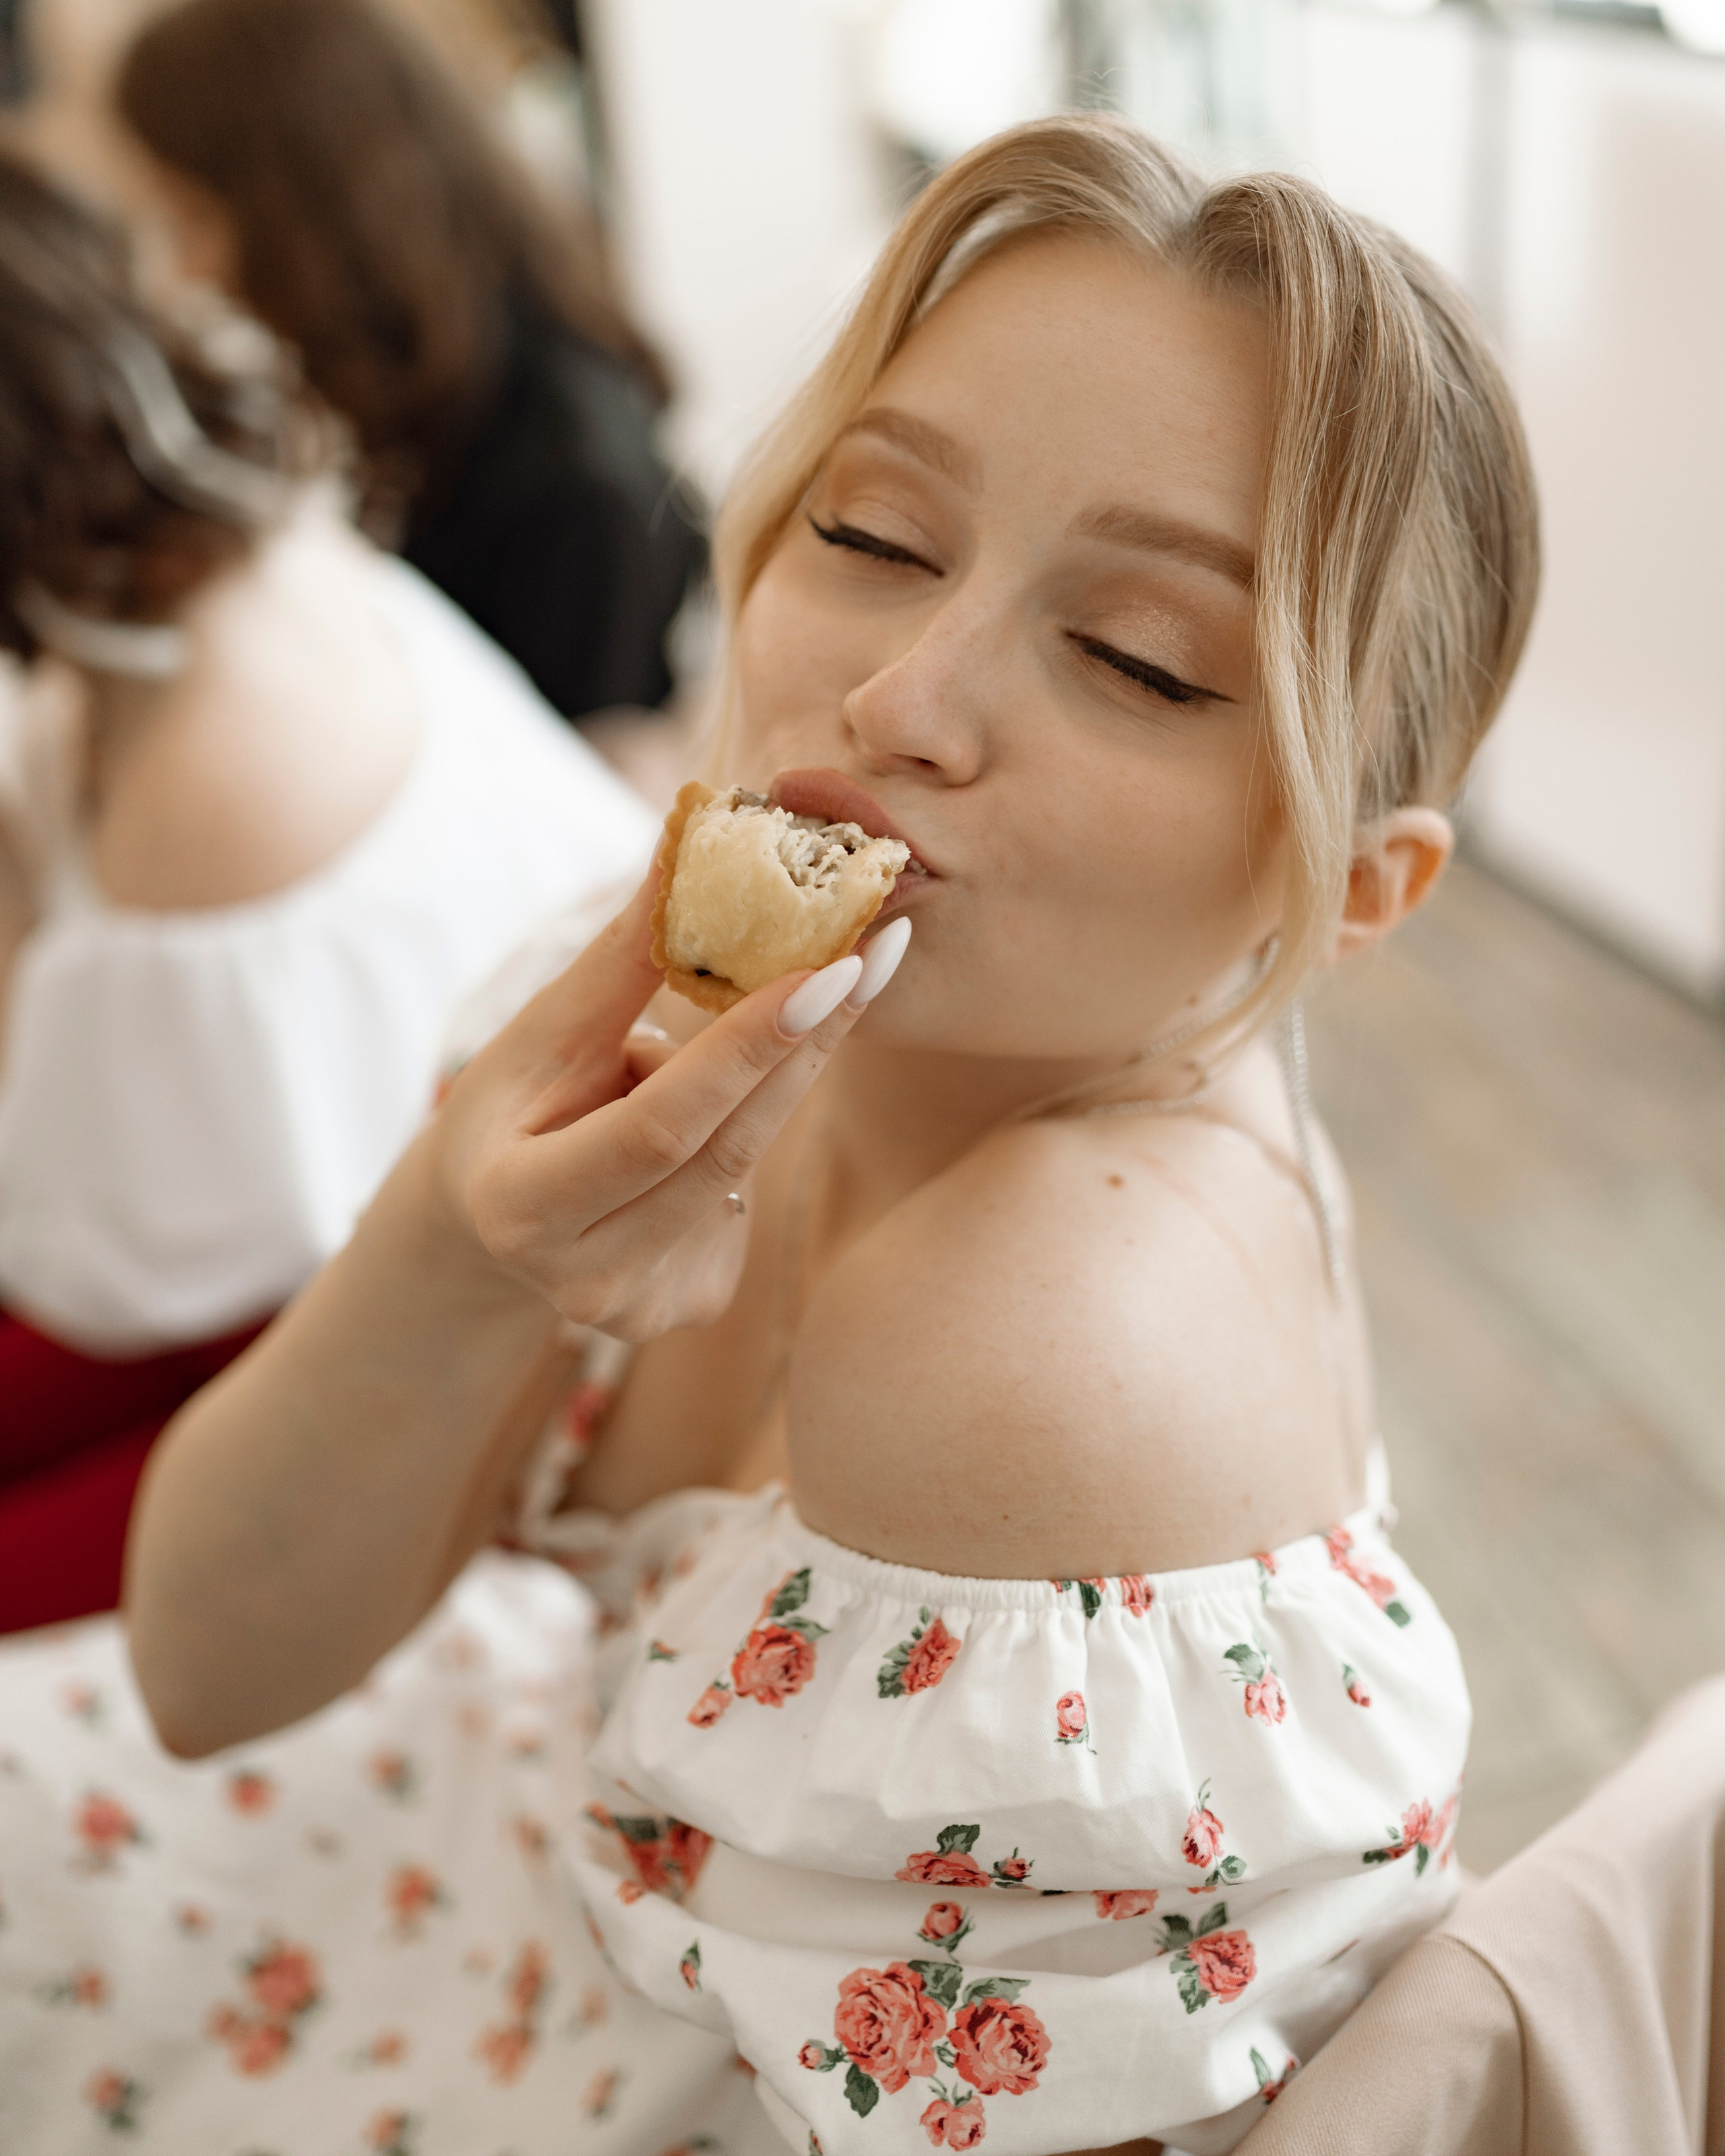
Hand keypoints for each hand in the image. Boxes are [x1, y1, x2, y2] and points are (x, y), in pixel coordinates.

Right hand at [429, 870, 908, 1339]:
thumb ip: (623, 957)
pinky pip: (749, 1201)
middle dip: (806, 1048)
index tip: (833, 967)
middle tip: (879, 955)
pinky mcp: (692, 1309)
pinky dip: (733, 1143)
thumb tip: (694, 840)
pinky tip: (678, 1145)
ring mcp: (643, 1309)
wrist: (487, 1225)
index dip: (751, 1048)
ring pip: (746, 1171)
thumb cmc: (513, 1106)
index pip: (664, 1126)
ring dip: (748, 1094)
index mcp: (522, 1208)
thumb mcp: (544, 1032)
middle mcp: (584, 1281)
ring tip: (666, 1071)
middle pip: (728, 1153)